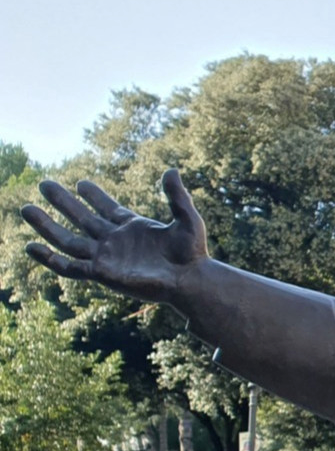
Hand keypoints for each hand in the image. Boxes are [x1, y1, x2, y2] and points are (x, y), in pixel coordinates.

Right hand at [20, 169, 207, 303]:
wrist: (190, 281)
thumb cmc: (192, 253)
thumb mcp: (186, 219)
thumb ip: (177, 196)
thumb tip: (171, 170)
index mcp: (132, 227)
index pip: (106, 207)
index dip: (94, 195)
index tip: (81, 182)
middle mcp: (114, 240)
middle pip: (81, 218)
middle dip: (63, 202)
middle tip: (44, 184)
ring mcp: (106, 256)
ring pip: (68, 239)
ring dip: (46, 225)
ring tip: (26, 209)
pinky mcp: (102, 273)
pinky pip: (69, 266)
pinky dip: (49, 258)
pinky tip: (30, 247)